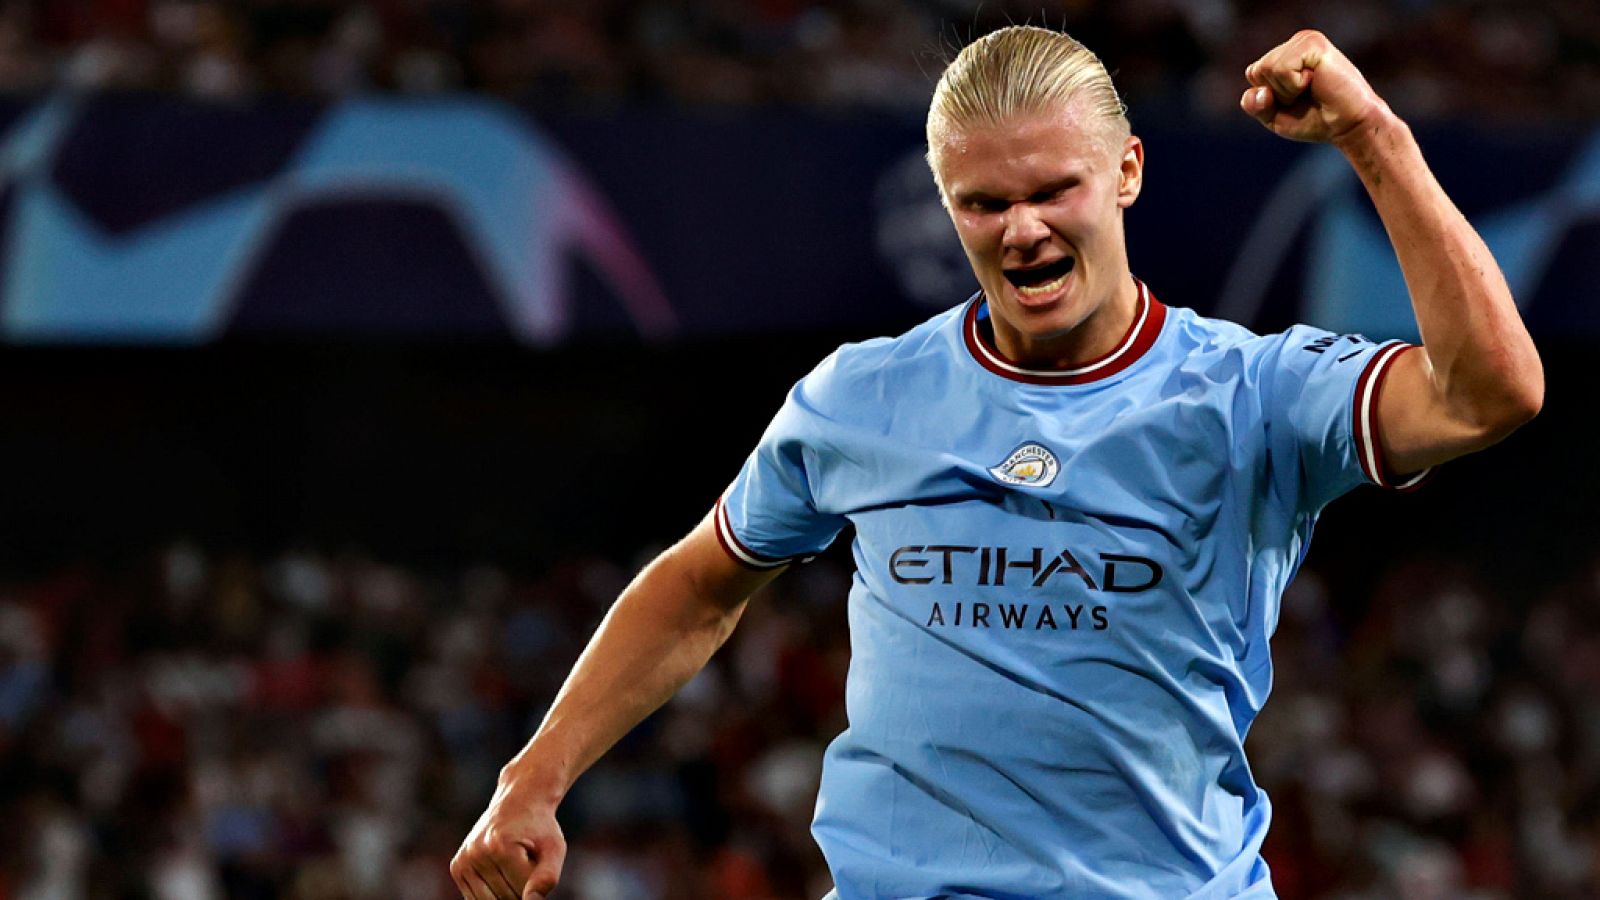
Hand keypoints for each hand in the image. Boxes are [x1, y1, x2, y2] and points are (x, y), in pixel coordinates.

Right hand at [450, 776, 566, 899]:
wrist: (518, 802)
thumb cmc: (539, 827)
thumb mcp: (553, 848)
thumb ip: (546, 878)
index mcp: (501, 846)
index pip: (523, 892)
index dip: (536, 882)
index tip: (536, 859)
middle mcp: (477, 853)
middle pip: (506, 898)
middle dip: (521, 887)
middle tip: (525, 860)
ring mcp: (464, 860)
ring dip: (507, 891)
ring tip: (512, 865)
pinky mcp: (457, 867)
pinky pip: (476, 898)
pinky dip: (492, 892)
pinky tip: (499, 870)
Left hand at [1240, 30, 1388, 143]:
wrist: (1347, 126)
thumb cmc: (1315, 120)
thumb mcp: (1274, 117)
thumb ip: (1255, 105)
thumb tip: (1259, 91)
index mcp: (1286, 54)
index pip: (1253, 73)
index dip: (1268, 97)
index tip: (1295, 100)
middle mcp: (1295, 43)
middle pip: (1258, 71)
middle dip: (1277, 94)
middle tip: (1305, 96)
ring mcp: (1305, 40)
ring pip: (1267, 68)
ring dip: (1286, 90)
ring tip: (1311, 89)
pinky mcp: (1313, 44)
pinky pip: (1281, 68)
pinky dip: (1293, 84)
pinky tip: (1315, 81)